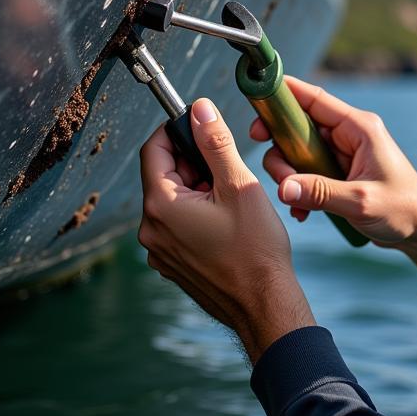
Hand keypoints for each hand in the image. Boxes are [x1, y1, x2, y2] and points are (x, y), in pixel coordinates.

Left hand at [138, 98, 314, 363]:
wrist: (265, 305)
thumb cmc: (256, 248)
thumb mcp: (239, 185)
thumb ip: (215, 143)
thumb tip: (199, 109)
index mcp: (161, 206)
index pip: (154, 148)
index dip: (177, 130)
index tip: (203, 125)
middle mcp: (151, 229)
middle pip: (163, 173)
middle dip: (193, 161)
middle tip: (228, 166)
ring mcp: (160, 250)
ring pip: (172, 199)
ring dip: (197, 187)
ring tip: (232, 196)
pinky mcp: (173, 263)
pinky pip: (177, 224)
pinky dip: (198, 211)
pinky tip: (227, 220)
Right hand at [252, 77, 416, 292]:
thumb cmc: (404, 209)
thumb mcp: (360, 201)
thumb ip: (320, 193)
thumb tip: (282, 187)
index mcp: (359, 127)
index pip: (314, 99)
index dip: (283, 94)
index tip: (256, 98)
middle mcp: (349, 134)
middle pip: (299, 125)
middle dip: (279, 146)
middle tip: (273, 170)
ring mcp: (343, 153)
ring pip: (299, 151)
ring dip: (289, 174)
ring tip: (294, 202)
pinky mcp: (340, 173)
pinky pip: (307, 172)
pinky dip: (299, 189)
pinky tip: (303, 213)